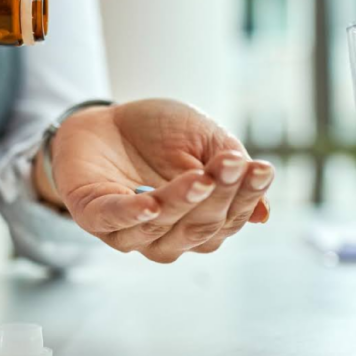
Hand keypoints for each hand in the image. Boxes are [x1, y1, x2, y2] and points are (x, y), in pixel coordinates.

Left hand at [43, 99, 273, 262]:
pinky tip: (151, 203)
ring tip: (200, 177)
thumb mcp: (205, 141)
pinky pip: (112, 221)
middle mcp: (166, 236)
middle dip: (220, 197)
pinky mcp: (92, 216)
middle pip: (199, 228)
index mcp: (198, 222)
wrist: (107, 118)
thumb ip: (231, 172)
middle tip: (233, 165)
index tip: (261, 169)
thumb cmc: (162, 134)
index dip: (246, 197)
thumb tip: (263, 215)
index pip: (229, 220)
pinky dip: (131, 215)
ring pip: (160, 228)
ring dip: (182, 203)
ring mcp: (128, 231)